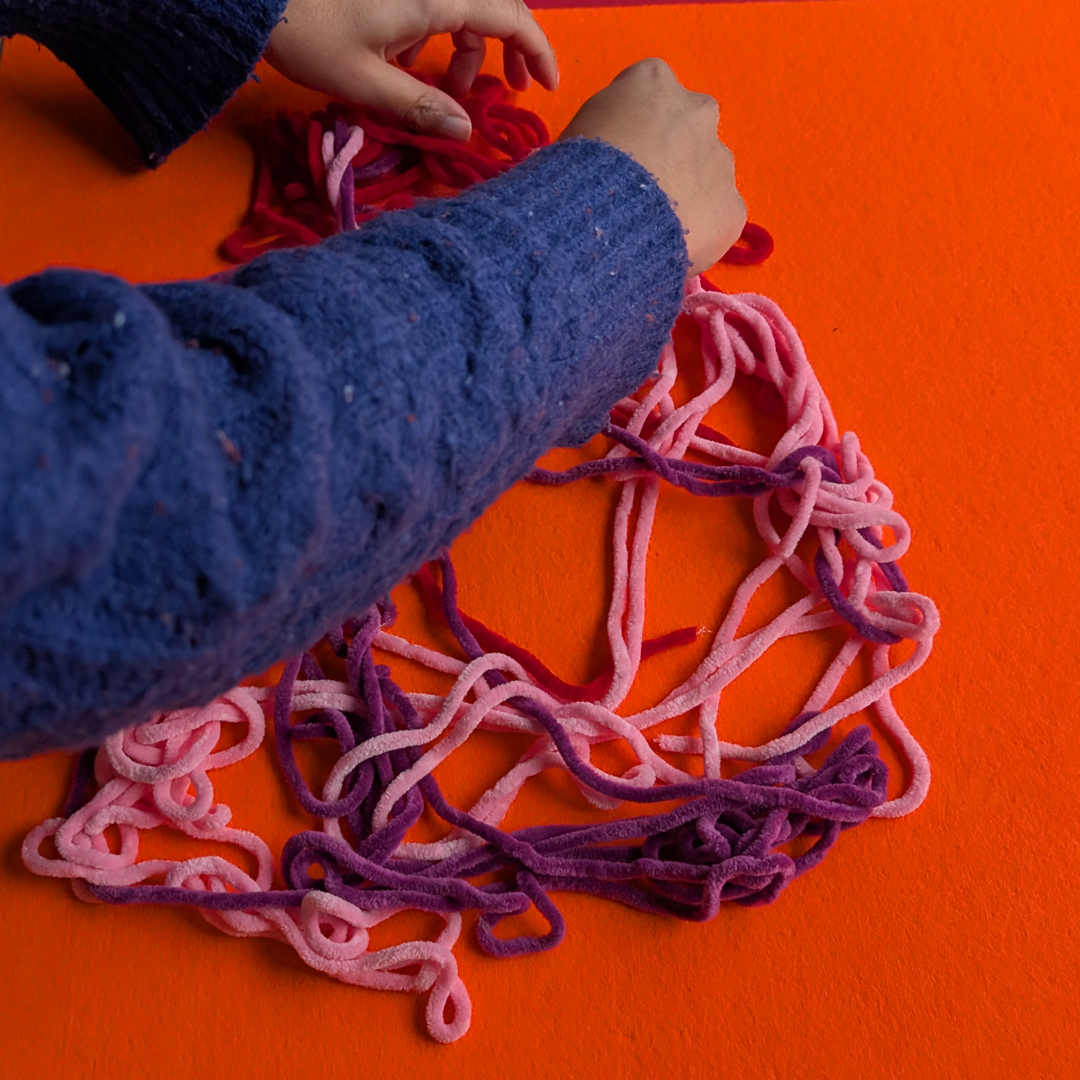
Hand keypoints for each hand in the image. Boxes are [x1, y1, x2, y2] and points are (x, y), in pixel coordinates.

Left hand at [266, 0, 558, 140]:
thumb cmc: (305, 33)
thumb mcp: (364, 81)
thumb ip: (420, 107)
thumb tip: (466, 132)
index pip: (510, 16)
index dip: (537, 50)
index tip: (547, 85)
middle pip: (494, 3)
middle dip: (509, 46)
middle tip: (511, 87)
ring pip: (464, 3)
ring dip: (469, 44)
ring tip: (452, 87)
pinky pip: (433, 1)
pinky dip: (435, 30)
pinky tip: (408, 60)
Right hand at [560, 59, 746, 275]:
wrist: (604, 223)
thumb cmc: (577, 171)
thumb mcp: (577, 129)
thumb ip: (606, 128)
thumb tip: (611, 153)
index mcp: (653, 80)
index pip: (649, 91)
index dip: (635, 127)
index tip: (621, 154)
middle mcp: (697, 110)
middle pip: (689, 129)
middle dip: (673, 154)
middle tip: (643, 191)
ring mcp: (721, 160)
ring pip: (709, 175)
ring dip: (689, 193)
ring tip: (656, 226)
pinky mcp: (732, 208)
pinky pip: (717, 219)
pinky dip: (701, 232)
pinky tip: (673, 248)